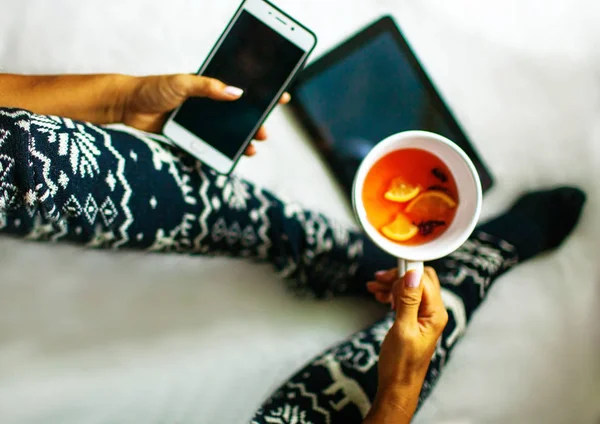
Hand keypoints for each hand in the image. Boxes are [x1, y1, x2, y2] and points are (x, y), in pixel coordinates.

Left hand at [120, 74, 290, 155]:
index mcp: (210, 86)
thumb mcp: (182, 83)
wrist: (128, 106)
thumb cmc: (153, 88)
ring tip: (252, 147)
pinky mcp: (191, 135)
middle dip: (257, 122)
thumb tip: (236, 93)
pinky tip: (233, 156)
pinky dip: (223, 150)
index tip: (281, 97)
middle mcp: (209, 103)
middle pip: (241, 113)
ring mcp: (202, 120)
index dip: (263, 92)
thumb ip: (208, 87)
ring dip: (243, 138)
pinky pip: (212, 144)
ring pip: (229, 131)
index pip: (242, 87)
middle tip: (265, 132)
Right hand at [364, 267, 447, 423]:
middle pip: (419, 280)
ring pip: (410, 288)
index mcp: (435, 313)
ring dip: (391, 285)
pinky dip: (391, 294)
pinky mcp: (415, 319)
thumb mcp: (402, 329)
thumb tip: (412, 274)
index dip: (404, 273)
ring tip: (373, 288)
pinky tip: (379, 296)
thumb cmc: (401, 364)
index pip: (423, 280)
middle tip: (378, 280)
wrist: (397, 386)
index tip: (385, 274)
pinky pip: (405, 299)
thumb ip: (408, 300)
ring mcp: (424, 316)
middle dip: (397, 277)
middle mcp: (433, 312)